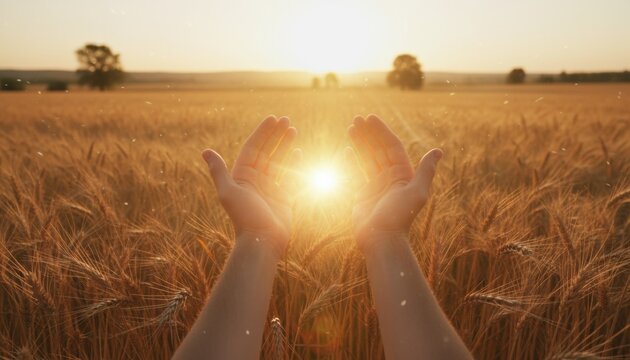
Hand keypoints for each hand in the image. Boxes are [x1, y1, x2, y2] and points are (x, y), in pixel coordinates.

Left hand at [202, 115, 301, 256]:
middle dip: (276, 136)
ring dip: (286, 145)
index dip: (262, 133)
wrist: (262, 241)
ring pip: (280, 161)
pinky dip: (295, 164)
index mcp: (242, 176)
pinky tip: (299, 151)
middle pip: (267, 152)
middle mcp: (256, 181)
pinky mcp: (284, 198)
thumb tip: (205, 151)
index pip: (253, 148)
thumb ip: (219, 171)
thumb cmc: (244, 217)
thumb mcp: (229, 192)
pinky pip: (291, 177)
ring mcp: (271, 188)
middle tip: (286, 120)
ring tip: (294, 130)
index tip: (272, 119)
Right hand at [346, 114, 441, 252]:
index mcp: (403, 174)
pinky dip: (351, 161)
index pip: (391, 146)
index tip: (370, 118)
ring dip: (359, 143)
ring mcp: (375, 185)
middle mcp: (389, 178)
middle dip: (368, 133)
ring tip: (350, 127)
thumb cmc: (400, 217)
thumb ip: (426, 171)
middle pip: (377, 149)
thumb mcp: (417, 192)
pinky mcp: (362, 195)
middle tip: (357, 118)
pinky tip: (346, 149)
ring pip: (366, 158)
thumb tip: (439, 151)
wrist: (382, 240)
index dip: (381, 131)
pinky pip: (355, 173)